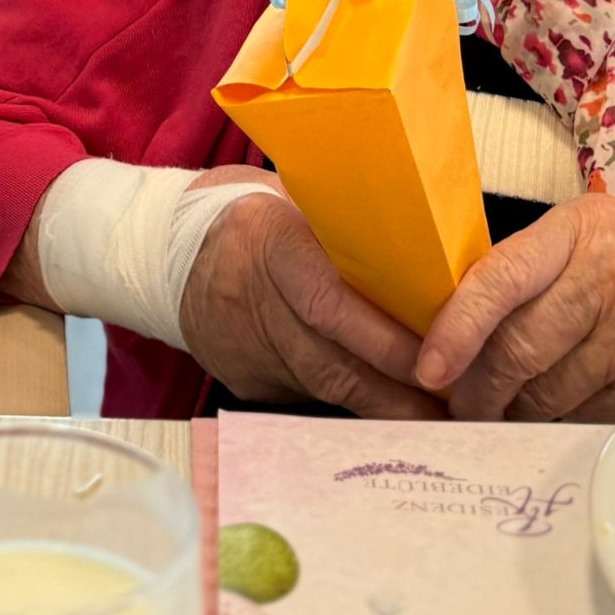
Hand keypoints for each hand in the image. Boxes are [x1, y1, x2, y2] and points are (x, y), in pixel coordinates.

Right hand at [179, 171, 445, 419]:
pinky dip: (348, 403)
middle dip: (399, 391)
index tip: (439, 360)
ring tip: (439, 418)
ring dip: (383, 407)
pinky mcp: (244, 379)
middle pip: (332, 361)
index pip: (331, 302)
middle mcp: (253, 301)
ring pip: (322, 388)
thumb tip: (422, 246)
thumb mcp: (287, 196)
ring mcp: (244, 349)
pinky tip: (387, 410)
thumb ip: (343, 225)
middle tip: (458, 408)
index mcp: (268, 242)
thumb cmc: (239, 211)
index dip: (385, 340)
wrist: (156, 247)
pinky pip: (304, 394)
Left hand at [416, 195, 614, 420]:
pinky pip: (588, 415)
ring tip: (512, 409)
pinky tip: (566, 413)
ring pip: (549, 392)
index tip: (429, 366)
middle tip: (462, 405)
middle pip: (519, 349)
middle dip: (480, 388)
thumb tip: (458, 325)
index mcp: (582, 229)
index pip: (499, 277)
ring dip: (521, 412)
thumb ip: (539, 271)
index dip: (457, 327)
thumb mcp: (604, 240)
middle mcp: (611, 274)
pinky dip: (565, 423)